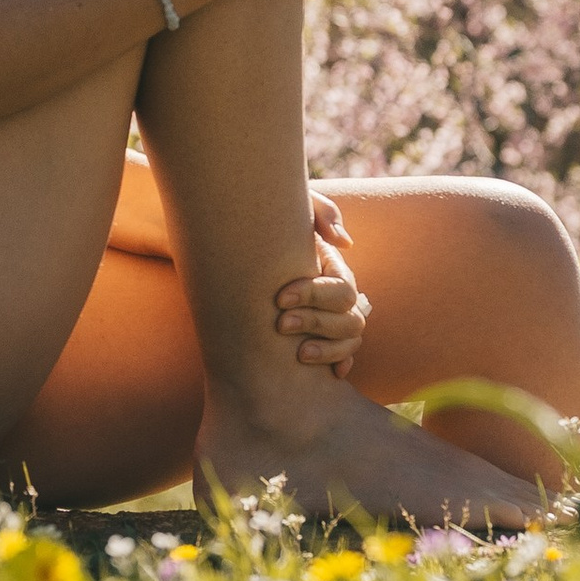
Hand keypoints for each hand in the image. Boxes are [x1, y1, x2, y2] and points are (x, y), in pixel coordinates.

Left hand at [274, 192, 369, 374]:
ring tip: (298, 353)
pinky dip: (340, 363)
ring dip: (329, 349)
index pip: (341, 288)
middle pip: (350, 317)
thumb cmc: (260, 217)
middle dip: (317, 323)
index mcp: (329, 264)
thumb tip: (343, 242)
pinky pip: (343, 354)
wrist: (229, 232)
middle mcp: (334, 291)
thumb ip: (319, 212)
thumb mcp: (292, 205)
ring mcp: (328, 314)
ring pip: (350, 338)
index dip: (314, 295)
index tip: (279, 298)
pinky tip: (329, 375)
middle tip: (279, 325)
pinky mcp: (316, 333)